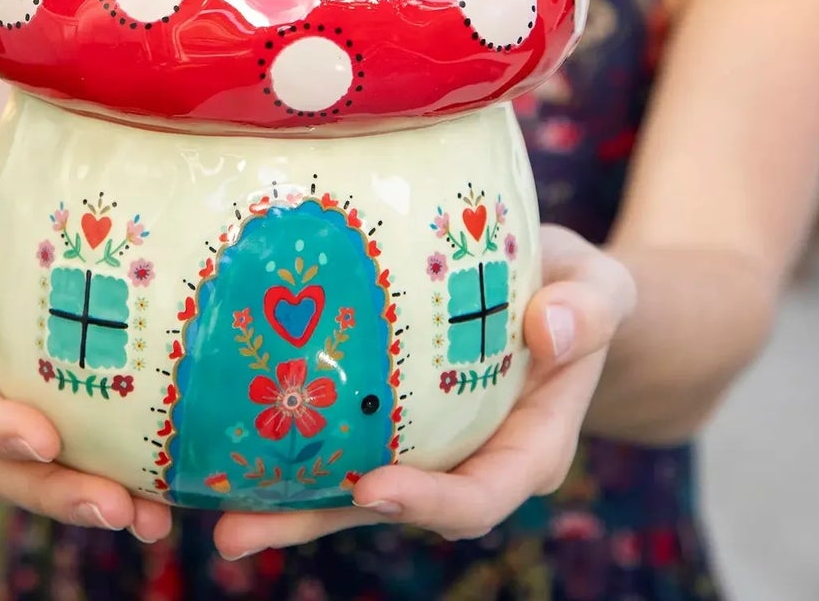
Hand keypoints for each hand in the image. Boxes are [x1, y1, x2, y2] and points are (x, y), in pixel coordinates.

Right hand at [0, 158, 174, 541]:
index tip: (44, 441)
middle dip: (51, 490)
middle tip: (115, 505)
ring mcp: (1, 404)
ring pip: (36, 472)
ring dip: (87, 499)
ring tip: (150, 520)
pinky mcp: (46, 405)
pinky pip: (75, 451)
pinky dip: (116, 477)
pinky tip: (166, 500)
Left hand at [211, 224, 635, 558]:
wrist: (556, 287)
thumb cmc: (579, 291)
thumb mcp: (600, 290)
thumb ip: (587, 309)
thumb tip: (546, 328)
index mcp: (528, 447)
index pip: (479, 493)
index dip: (427, 502)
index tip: (372, 488)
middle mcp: (468, 460)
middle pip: (392, 507)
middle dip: (318, 522)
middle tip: (240, 531)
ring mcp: (423, 444)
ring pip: (350, 488)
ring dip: (286, 506)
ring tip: (217, 519)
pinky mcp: (389, 416)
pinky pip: (338, 440)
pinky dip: (289, 451)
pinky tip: (227, 450)